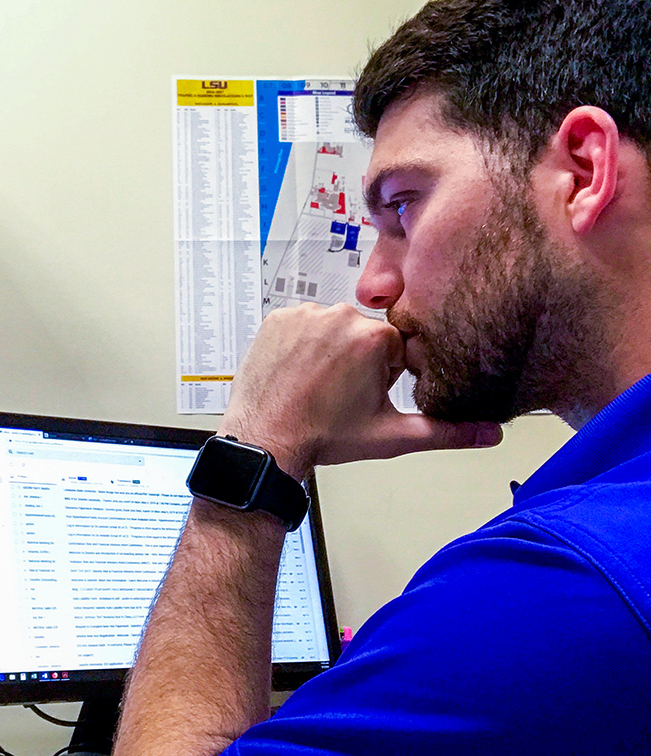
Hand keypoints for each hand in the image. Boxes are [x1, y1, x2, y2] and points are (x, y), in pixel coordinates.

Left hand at [217, 303, 502, 477]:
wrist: (265, 440)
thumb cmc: (322, 437)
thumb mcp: (390, 436)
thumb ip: (445, 432)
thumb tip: (490, 434)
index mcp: (375, 339)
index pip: (396, 346)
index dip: (383, 374)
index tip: (362, 395)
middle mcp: (341, 316)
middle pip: (364, 334)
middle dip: (357, 361)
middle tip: (337, 395)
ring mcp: (305, 314)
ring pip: (332, 328)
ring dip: (328, 351)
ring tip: (314, 385)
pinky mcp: (277, 318)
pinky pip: (300, 324)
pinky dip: (299, 344)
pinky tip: (295, 372)